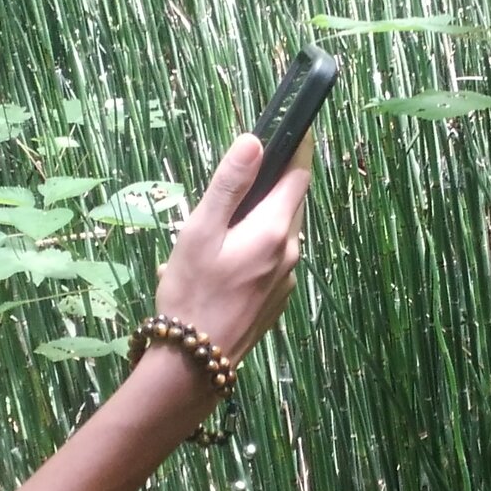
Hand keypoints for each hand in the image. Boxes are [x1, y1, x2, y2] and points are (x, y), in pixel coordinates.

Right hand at [153, 132, 310, 365]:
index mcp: (275, 230)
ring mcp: (288, 279)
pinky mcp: (278, 299)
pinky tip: (228, 259)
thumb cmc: (191, 292)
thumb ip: (228, 185)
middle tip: (245, 174)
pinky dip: (260, 246)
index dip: (296, 148)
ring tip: (227, 221)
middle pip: (293, 202)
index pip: (299, 175)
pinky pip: (276, 259)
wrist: (193, 363)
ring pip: (284, 232)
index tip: (291, 126)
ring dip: (264, 217)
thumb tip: (254, 141)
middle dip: (275, 183)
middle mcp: (291, 253)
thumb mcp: (200, 232)